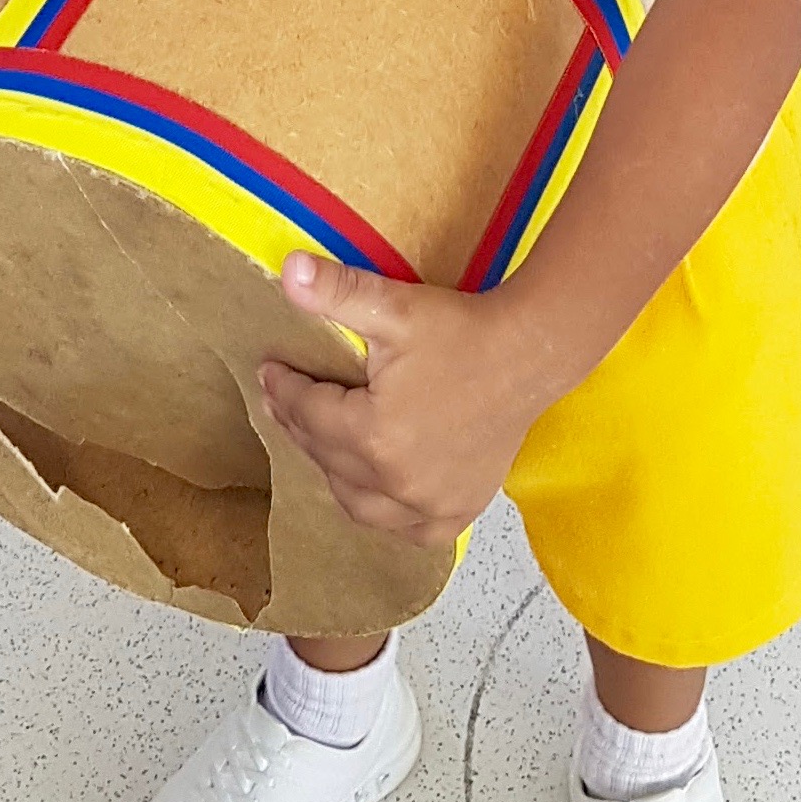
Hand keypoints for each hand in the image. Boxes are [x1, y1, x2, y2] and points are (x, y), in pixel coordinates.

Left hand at [259, 253, 549, 545]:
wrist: (530, 352)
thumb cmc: (464, 330)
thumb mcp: (395, 307)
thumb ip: (337, 291)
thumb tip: (286, 270)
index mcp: (373, 435)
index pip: (308, 415)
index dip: (284, 390)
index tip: (271, 371)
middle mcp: (397, 482)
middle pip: (327, 458)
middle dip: (301, 426)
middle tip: (286, 400)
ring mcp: (429, 504)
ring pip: (358, 503)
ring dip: (335, 473)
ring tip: (323, 442)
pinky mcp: (459, 509)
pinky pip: (409, 531)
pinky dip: (387, 515)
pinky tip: (379, 496)